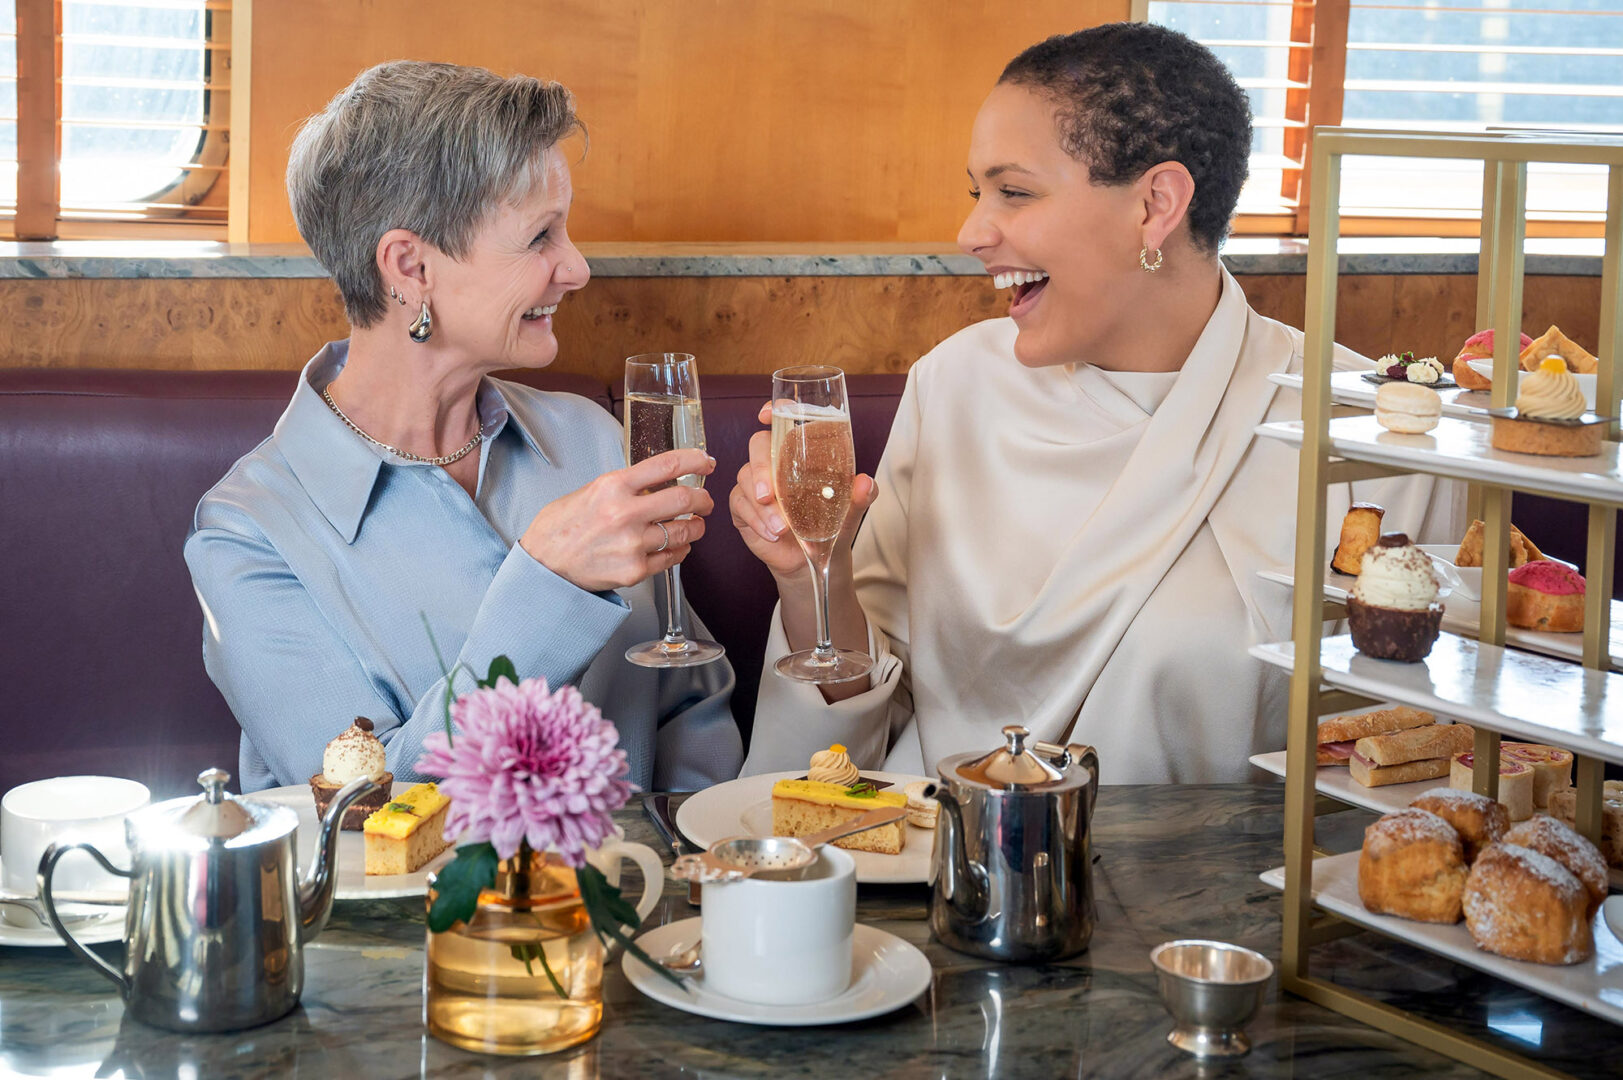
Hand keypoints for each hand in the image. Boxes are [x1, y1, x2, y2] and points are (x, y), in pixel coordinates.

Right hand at [521, 449, 715, 592]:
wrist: (543, 566)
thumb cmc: (562, 527)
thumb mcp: (590, 491)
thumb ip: (625, 486)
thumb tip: (658, 482)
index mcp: (613, 486)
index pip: (667, 464)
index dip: (695, 460)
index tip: (707, 462)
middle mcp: (625, 513)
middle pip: (685, 499)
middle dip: (704, 499)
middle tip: (705, 501)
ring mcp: (632, 544)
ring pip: (684, 530)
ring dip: (696, 526)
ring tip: (693, 524)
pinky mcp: (635, 570)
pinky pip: (672, 557)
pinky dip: (680, 549)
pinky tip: (676, 545)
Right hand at [729, 402, 877, 581]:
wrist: (813, 558)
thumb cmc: (830, 525)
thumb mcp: (849, 512)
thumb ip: (860, 497)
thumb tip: (865, 482)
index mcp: (799, 453)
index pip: (783, 421)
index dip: (774, 411)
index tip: (766, 415)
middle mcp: (774, 461)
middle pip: (758, 444)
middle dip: (761, 468)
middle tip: (769, 495)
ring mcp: (755, 482)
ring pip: (745, 477)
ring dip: (762, 506)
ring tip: (781, 528)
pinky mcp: (742, 505)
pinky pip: (740, 503)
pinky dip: (757, 520)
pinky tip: (772, 533)